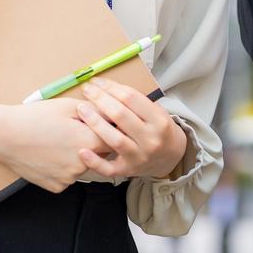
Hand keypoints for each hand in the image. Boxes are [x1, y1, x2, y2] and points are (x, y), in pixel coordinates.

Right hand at [0, 91, 112, 192]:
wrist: (4, 136)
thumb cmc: (34, 117)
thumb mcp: (67, 106)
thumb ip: (96, 111)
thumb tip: (114, 114)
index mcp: (88, 142)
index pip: (114, 139)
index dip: (109, 130)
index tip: (101, 125)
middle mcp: (82, 165)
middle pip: (99, 155)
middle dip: (93, 143)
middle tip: (72, 131)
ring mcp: (69, 179)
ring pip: (83, 167)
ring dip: (78, 156)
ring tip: (56, 141)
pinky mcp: (56, 187)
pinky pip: (67, 176)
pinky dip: (63, 167)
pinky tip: (49, 154)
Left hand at [72, 78, 187, 179]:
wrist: (171, 157)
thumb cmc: (157, 128)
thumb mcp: (156, 111)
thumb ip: (135, 101)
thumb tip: (105, 86)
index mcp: (159, 120)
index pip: (131, 98)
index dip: (111, 87)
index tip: (96, 81)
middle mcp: (150, 139)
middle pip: (121, 115)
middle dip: (100, 99)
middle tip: (87, 90)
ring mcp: (139, 157)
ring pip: (115, 139)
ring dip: (95, 123)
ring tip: (81, 109)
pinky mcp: (128, 170)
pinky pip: (109, 169)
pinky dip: (95, 161)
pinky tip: (82, 151)